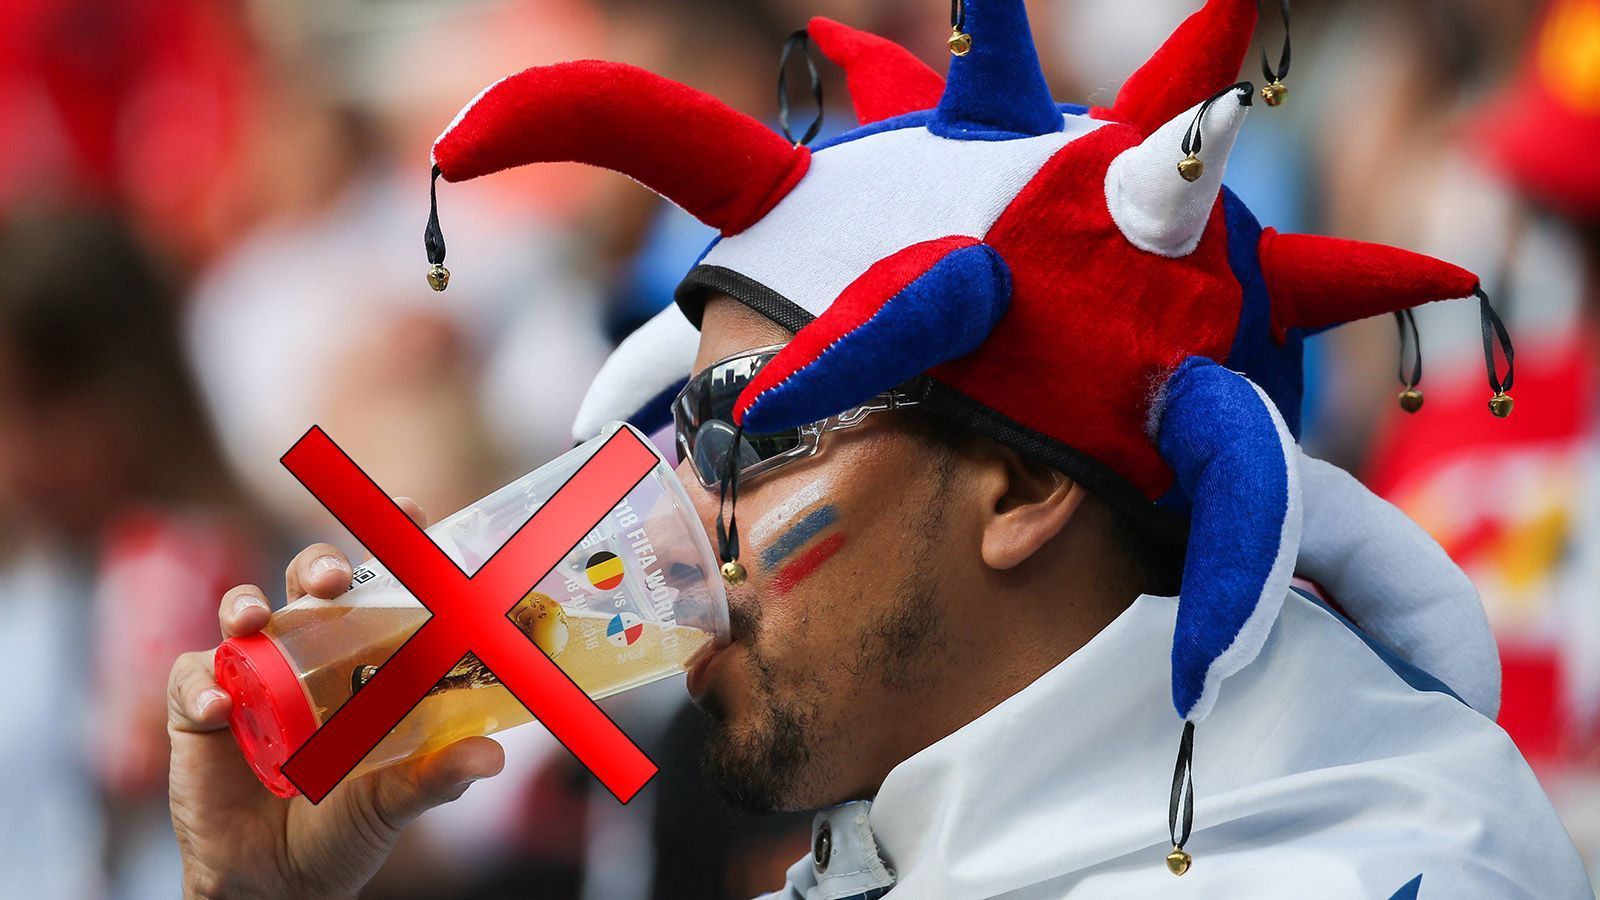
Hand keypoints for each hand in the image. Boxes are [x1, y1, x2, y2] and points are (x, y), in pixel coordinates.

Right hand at [167, 498, 504, 898]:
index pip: (381, 585)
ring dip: (247, 605)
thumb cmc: (345, 823)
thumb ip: (436, 775)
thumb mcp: (396, 801)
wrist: (279, 882)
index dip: (393, 542)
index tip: (411, 511)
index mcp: (365, 659)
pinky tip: (220, 708)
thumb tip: (491, 756)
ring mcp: (254, 674)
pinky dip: (204, 687)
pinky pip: (194, 676)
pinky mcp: (202, 709)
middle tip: (332, 581)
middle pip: (310, 583)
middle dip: (319, 566)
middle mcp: (310, 652)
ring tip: (255, 621)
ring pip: (245, 611)